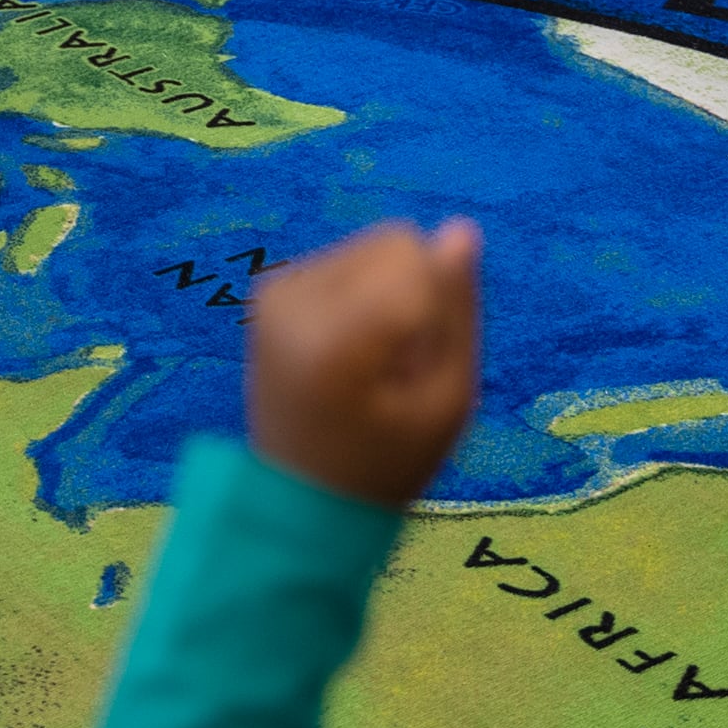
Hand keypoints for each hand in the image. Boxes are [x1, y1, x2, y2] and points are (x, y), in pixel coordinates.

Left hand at [246, 218, 482, 507]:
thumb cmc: (388, 462)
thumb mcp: (448, 400)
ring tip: (367, 364)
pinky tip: (343, 355)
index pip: (413, 255)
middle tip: (392, 365)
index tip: (415, 362)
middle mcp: (293, 299)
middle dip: (409, 292)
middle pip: (390, 242)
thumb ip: (456, 311)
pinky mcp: (268, 292)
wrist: (301, 499)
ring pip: (367, 247)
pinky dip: (355, 297)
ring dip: (383, 294)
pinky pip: (340, 261)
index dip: (436, 305)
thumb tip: (460, 228)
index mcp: (338, 333)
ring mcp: (274, 293)